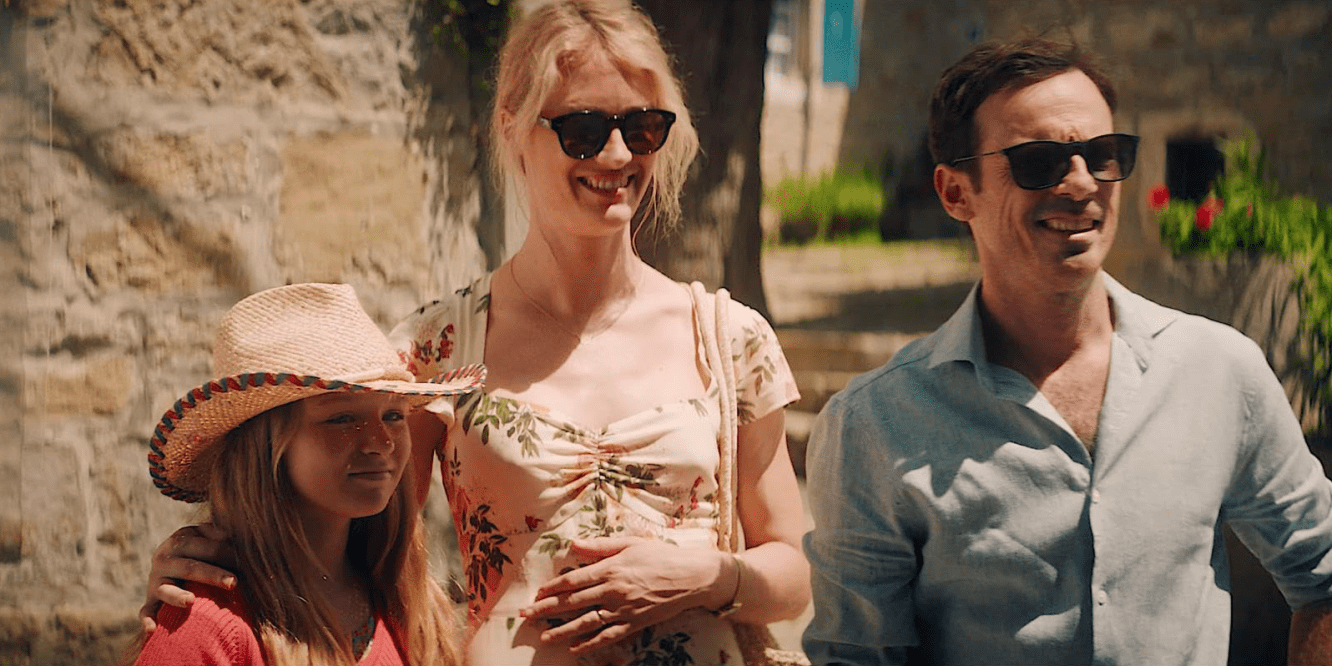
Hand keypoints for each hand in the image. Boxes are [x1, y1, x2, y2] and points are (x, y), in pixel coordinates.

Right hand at [138, 523, 237, 632]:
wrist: (178, 566)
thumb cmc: (207, 551)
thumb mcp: (211, 538)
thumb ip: (221, 535)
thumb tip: (229, 535)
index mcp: (181, 539)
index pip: (204, 545)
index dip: (226, 552)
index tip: (246, 561)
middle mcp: (164, 558)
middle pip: (189, 567)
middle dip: (211, 575)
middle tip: (233, 583)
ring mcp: (155, 580)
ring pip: (166, 589)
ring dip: (177, 596)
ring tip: (191, 601)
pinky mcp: (151, 600)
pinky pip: (146, 611)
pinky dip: (147, 620)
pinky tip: (152, 630)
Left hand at [520, 537, 734, 653]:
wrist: (692, 576)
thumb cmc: (662, 555)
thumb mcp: (631, 543)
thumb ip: (601, 546)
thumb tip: (574, 544)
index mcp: (610, 568)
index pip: (572, 580)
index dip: (551, 588)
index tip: (536, 593)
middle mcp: (613, 590)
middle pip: (573, 602)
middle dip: (547, 610)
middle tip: (526, 616)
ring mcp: (624, 609)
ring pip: (587, 622)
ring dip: (563, 631)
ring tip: (544, 638)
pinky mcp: (635, 623)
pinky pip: (609, 636)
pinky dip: (591, 644)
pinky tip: (576, 649)